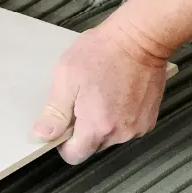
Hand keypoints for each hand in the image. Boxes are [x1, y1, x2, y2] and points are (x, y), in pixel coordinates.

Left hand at [32, 15, 170, 164]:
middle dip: (84, 130)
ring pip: (110, 137)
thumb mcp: (67, 78)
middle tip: (83, 100)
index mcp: (97, 127)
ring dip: (102, 123)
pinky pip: (126, 127)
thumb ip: (54, 112)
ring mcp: (137, 127)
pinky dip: (119, 116)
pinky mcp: (149, 118)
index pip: (75, 155)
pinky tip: (117, 94)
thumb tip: (42, 135)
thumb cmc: (104, 52)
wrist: (141, 36)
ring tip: (102, 94)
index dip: (64, 143)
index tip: (64, 123)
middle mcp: (120, 133)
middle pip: (93, 146)